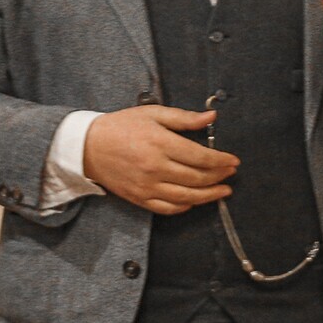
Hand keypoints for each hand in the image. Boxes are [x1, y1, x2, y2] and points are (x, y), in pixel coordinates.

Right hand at [83, 105, 238, 215]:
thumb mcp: (153, 114)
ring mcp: (147, 186)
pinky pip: (167, 208)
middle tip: (231, 173)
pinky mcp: (139, 198)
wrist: (88, 146)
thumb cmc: (121, 126)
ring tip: (223, 191)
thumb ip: (184, 118)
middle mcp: (155, 168)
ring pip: (186, 197)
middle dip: (219, 177)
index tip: (233, 161)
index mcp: (160, 144)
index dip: (221, 160)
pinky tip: (195, 201)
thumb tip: (212, 117)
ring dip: (209, 196)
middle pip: (197, 178)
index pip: (200, 157)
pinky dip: (184, 207)